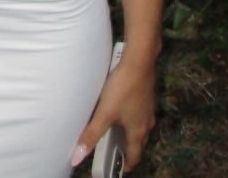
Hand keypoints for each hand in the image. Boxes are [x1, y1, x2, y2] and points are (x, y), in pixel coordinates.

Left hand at [72, 56, 155, 173]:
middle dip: (131, 148)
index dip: (129, 164)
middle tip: (120, 151)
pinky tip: (125, 108)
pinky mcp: (148, 94)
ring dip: (133, 132)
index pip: (136, 154)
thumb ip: (91, 135)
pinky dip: (135, 117)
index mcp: (138, 130)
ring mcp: (149, 107)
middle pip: (140, 141)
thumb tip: (77, 158)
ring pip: (143, 126)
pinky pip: (142, 112)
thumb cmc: (122, 88)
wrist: (139, 61)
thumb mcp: (104, 112)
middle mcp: (147, 121)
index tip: (123, 168)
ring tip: (120, 131)